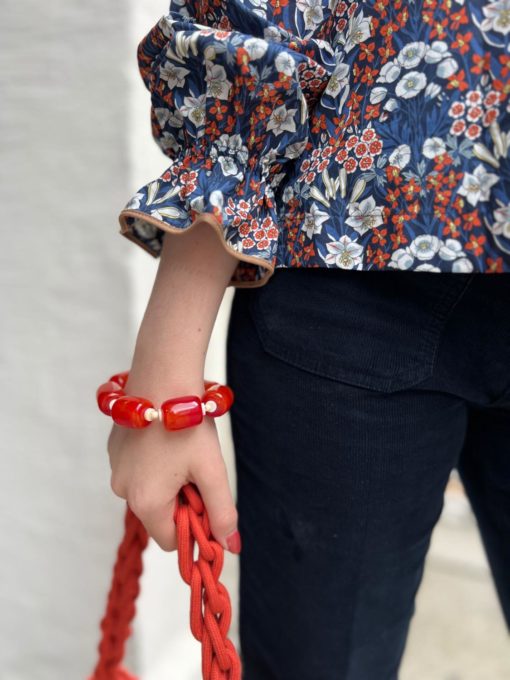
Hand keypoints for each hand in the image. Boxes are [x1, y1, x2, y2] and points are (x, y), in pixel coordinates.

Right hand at [107, 416, 240, 553]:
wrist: (163, 377)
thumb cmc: (188, 425)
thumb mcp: (211, 471)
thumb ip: (222, 512)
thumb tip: (230, 546)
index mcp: (145, 501)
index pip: (172, 540)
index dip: (195, 527)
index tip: (209, 501)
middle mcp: (122, 490)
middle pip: (160, 515)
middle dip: (183, 501)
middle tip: (199, 469)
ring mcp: (115, 467)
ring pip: (149, 491)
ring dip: (169, 481)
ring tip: (183, 451)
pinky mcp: (115, 449)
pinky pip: (138, 470)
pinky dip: (154, 464)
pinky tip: (167, 440)